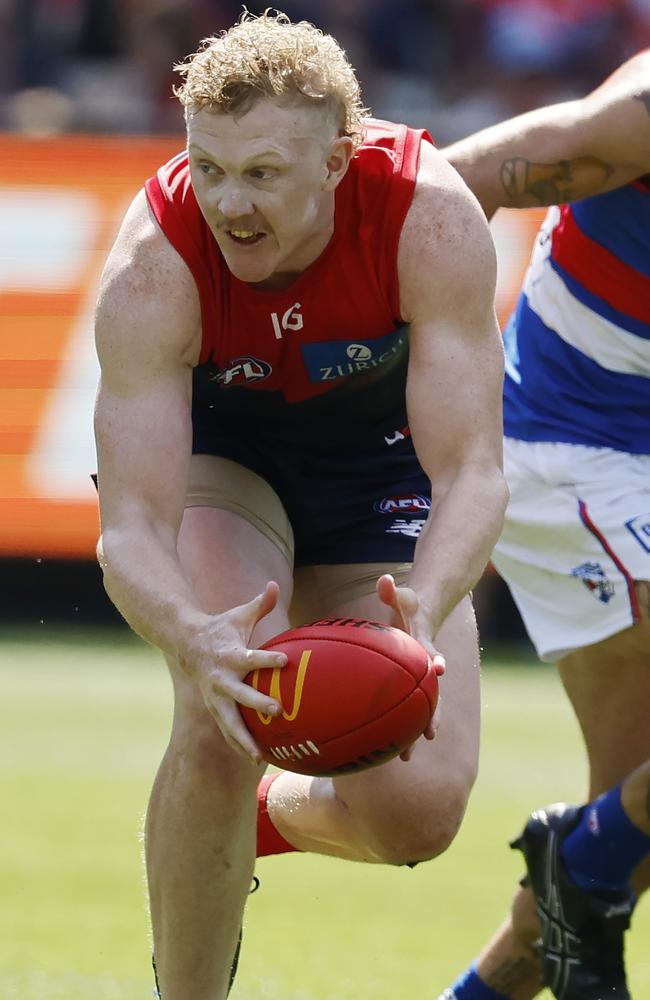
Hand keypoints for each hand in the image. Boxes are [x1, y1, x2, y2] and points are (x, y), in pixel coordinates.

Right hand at [181, 581, 287, 762]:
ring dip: (243, 738)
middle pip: (240, 695)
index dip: (267, 660)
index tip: (285, 661)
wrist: (186, 645)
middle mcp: (222, 679)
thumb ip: (260, 603)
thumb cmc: (221, 628)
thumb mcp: (239, 615)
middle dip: (258, 703)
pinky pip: (227, 730)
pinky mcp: (215, 708)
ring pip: (229, 722)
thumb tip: (275, 584)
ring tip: (259, 756)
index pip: (251, 657)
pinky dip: (239, 744)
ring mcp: (216, 697)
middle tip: (278, 710)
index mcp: (230, 655)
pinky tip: (255, 760)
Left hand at [376, 574, 444, 757]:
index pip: (432, 655)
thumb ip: (393, 590)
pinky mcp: (411, 688)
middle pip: (432, 694)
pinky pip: (407, 711)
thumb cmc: (409, 606)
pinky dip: (402, 730)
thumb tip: (384, 580)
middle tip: (429, 736)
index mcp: (424, 645)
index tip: (440, 671)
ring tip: (406, 758)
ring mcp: (420, 681)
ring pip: (421, 710)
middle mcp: (426, 668)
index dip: (436, 662)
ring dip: (416, 732)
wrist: (423, 616)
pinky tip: (390, 753)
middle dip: (432, 715)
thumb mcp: (402, 596)